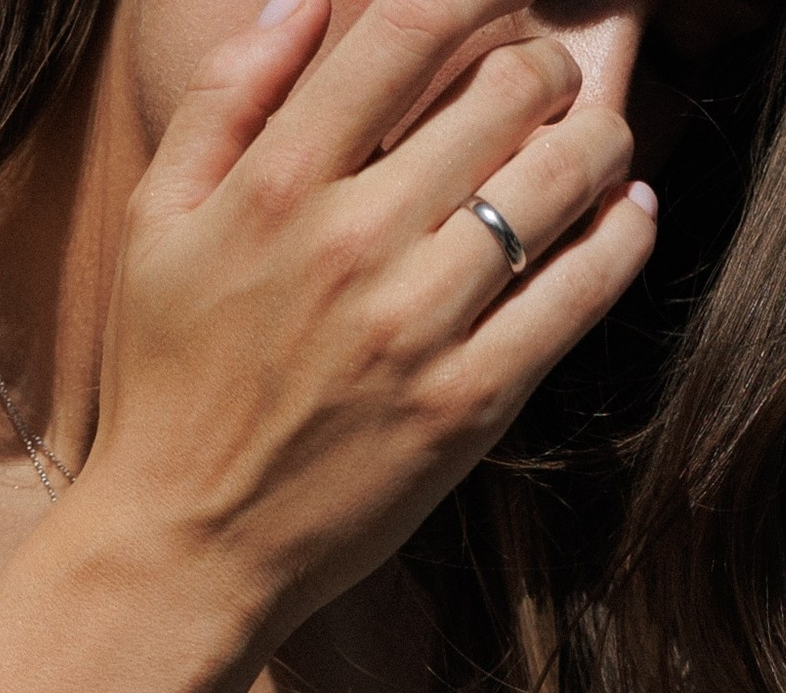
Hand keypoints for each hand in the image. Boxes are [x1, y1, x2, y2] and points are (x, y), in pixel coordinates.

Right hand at [84, 0, 654, 640]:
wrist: (186, 545)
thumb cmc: (165, 385)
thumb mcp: (155, 223)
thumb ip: (225, 99)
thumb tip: (303, 4)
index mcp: (276, 184)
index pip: (402, 32)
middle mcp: (354, 242)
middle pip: (503, 93)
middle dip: (544, 63)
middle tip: (548, 78)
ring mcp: (417, 328)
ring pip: (557, 182)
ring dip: (600, 138)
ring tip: (599, 139)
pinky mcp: (466, 406)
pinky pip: (576, 296)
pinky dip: (621, 239)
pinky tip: (629, 212)